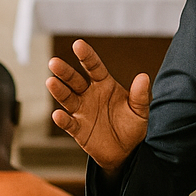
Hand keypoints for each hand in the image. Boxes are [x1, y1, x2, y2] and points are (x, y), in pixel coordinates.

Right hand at [46, 39, 150, 174]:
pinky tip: (58, 115)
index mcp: (104, 85)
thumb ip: (140, 96)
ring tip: (51, 82)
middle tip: (54, 62)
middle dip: (65, 72)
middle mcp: (90, 95)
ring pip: (67, 98)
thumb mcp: (140, 111)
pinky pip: (69, 123)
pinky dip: (63, 120)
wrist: (126, 151)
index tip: (78, 44)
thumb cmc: (132, 126)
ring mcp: (82, 111)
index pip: (94, 67)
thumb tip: (144, 77)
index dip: (86, 56)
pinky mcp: (78, 129)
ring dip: (59, 91)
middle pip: (75, 80)